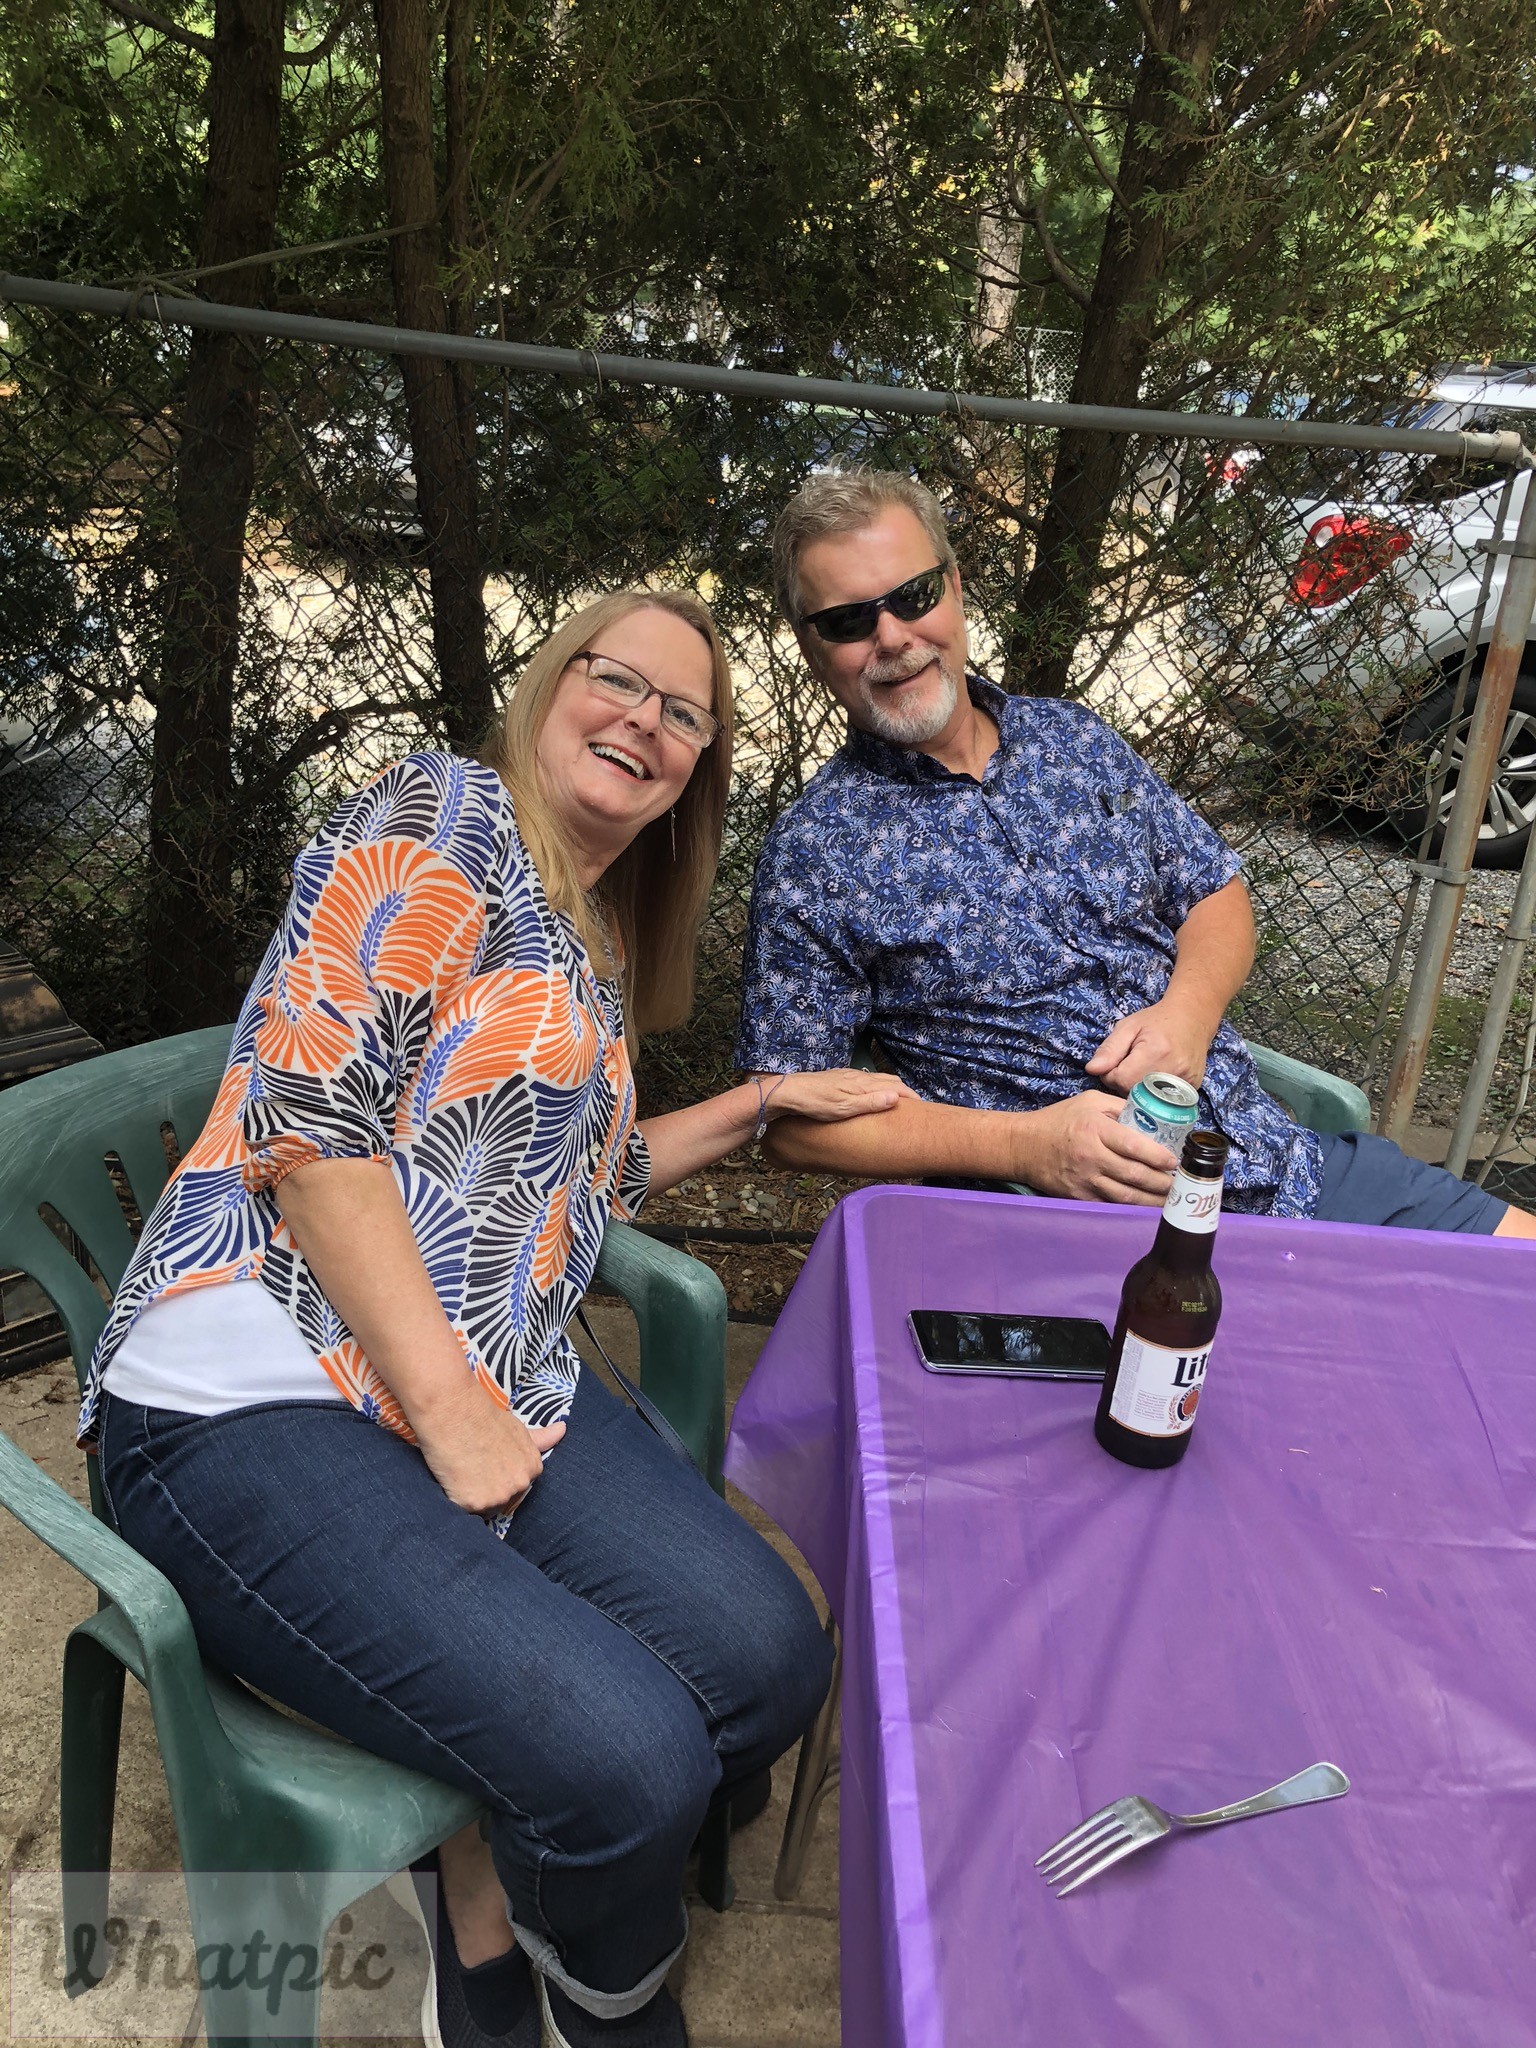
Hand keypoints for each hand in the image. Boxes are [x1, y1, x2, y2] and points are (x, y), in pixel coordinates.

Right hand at [414, 1381, 566, 1515]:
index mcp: (532, 1469)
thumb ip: (541, 1438)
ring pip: (484, 1510)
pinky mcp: (474, 1504)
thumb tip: (563, 1430)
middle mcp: (520, 1485)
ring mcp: (498, 1496)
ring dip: (473, 1498)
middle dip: (488, 1490)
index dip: (499, 1479)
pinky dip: (457, 1500)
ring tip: (462, 1473)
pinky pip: (465, 1512)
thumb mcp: (518, 1428)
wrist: (455, 1412)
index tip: (487, 1466)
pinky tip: (453, 1479)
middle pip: (502, 1502)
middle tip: (472, 1468)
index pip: (517, 1488)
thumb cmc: (484, 1418)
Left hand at [757, 1068, 918, 1122]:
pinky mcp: (837, 1078)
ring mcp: (846, 1075)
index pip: (894, 1087)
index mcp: (862, 1084)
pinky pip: (864, 1080)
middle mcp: (857, 1076)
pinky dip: (876, 1086)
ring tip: (898, 1099)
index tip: (923, 1107)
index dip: (910, 1096)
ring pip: (876, 1079)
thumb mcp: (844, 1108)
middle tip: (915, 1104)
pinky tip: (871, 1093)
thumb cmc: (815, 1103)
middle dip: (904, 1090)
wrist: (787, 1092)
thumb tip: (897, 1097)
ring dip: (890, 1087)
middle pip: (888, 1080)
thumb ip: (870, 1102)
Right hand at [1018, 1091, 1177, 1204]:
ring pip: (1126, 1196)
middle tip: (1181, 1184)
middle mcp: (1091, 1156)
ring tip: (1171, 1200)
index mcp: (1095, 1129)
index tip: (1174, 1161)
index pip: (1134, 1146)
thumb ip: (1120, 1106)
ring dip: (1152, 1201)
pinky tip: (1145, 1207)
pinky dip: (1130, 1208)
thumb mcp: (1089, 1101)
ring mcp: (1084, 1180)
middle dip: (1163, 1183)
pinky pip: (1110, 1205)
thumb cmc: (1059, 1120)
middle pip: (1135, 1175)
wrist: (1023, 1146)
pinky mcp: (1078, 1197)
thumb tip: (1151, 1116)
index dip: (1158, 1156)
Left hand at [1085, 998, 1215, 1095]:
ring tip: (1145, 1069)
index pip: (1120, 1080)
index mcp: (1155, 1052)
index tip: (1119, 1061)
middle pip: (1134, 1093)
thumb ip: (1109, 1049)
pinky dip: (1155, 1093)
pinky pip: (1164, 1102)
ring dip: (1140, 1090)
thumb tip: (1092, 1070)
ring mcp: (1186, 1082)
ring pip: (1148, 1101)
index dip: (1113, 1073)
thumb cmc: (1157, 1020)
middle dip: (1126, 1083)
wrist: (1192, 1018)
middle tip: (1133, 1064)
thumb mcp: (1128, 1027)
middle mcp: (1173, 1070)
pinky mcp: (1193, 1089)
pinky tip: (1158, 1077)